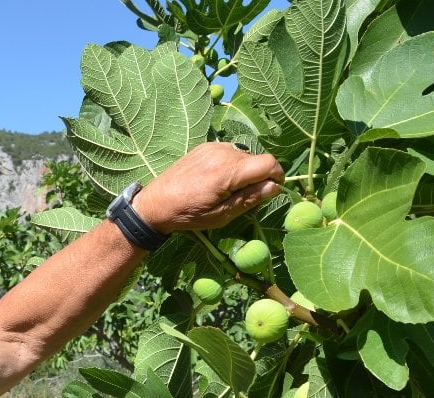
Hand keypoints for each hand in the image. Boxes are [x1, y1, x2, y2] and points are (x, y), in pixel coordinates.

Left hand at [133, 142, 284, 233]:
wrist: (156, 203)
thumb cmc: (188, 214)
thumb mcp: (221, 215)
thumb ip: (250, 199)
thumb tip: (274, 187)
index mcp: (228, 171)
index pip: (268, 163)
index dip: (277, 175)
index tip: (273, 189)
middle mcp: (222, 153)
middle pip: (256, 159)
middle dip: (258, 176)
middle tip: (244, 196)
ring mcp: (212, 147)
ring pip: (243, 155)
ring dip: (244, 170)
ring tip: (227, 189)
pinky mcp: (204, 146)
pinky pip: (228, 152)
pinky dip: (231, 164)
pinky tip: (216, 179)